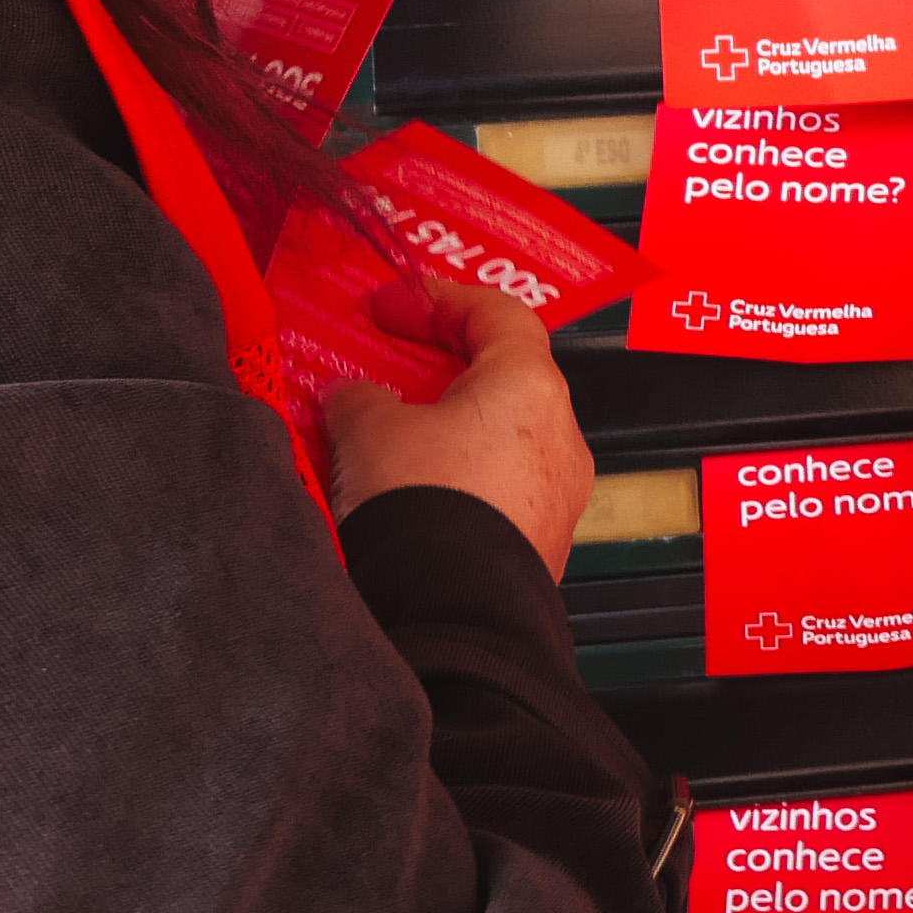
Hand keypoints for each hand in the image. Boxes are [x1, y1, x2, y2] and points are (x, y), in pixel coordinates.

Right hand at [322, 274, 594, 577]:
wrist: (451, 611)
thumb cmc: (429, 513)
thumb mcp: (369, 430)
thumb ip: (359, 397)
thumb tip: (352, 396)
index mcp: (530, 386)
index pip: (498, 314)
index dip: (440, 301)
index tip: (396, 304)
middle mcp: (560, 437)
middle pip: (501, 380)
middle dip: (436, 373)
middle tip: (385, 370)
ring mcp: (557, 495)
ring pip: (498, 442)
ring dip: (443, 433)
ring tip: (381, 441)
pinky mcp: (540, 543)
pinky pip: (497, 492)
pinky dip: (455, 480)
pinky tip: (405, 495)